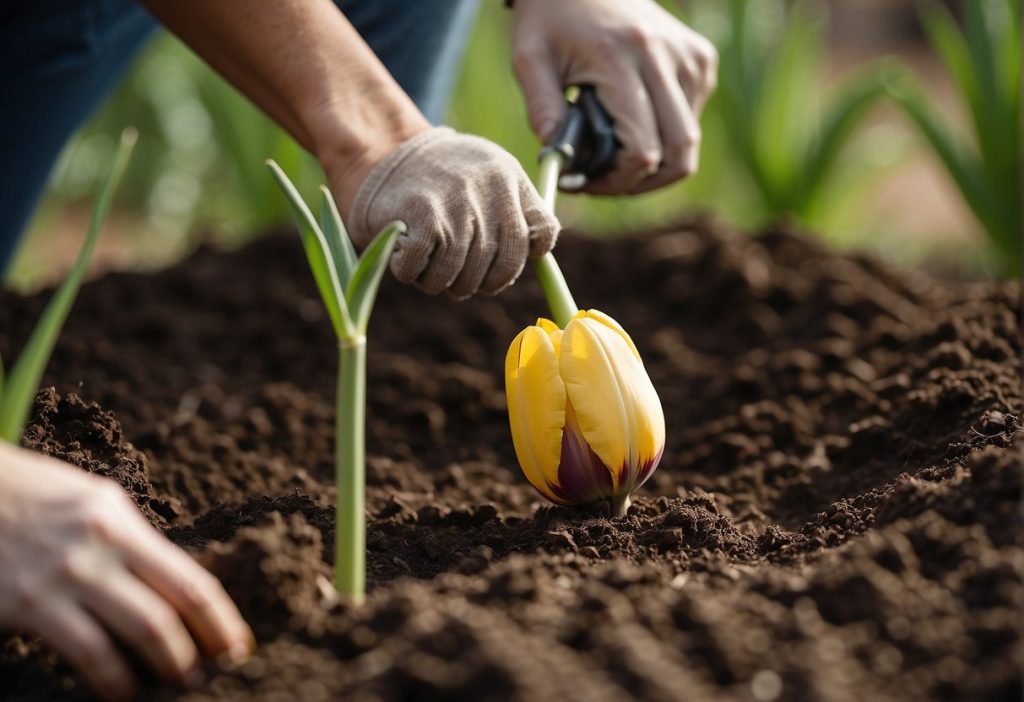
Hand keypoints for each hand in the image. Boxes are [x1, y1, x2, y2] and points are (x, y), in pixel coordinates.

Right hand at [0, 443, 253, 701]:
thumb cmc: (29, 498)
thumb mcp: (89, 504)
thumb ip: (129, 540)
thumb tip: (172, 584)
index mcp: (119, 519)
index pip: (188, 576)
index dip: (220, 617)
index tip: (239, 643)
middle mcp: (101, 545)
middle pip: (172, 607)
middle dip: (202, 648)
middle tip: (217, 674)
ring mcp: (65, 575)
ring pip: (139, 630)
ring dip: (168, 665)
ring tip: (182, 684)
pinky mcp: (29, 604)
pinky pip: (87, 651)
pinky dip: (113, 679)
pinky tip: (123, 693)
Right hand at [342, 127, 559, 298]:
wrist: (385, 152)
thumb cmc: (444, 180)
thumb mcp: (491, 178)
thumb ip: (520, 211)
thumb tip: (535, 253)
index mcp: (510, 178)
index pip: (541, 235)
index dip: (519, 261)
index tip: (494, 268)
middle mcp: (489, 189)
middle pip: (500, 271)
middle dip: (475, 283)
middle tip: (455, 274)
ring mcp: (456, 203)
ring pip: (460, 279)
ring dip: (439, 282)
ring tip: (428, 262)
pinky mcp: (421, 215)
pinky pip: (423, 273)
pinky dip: (411, 272)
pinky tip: (406, 252)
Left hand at [511, 0, 717, 193]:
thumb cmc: (551, 19)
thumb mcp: (529, 57)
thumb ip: (540, 108)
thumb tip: (556, 160)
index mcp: (622, 58)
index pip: (643, 150)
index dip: (617, 182)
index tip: (585, 184)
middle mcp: (666, 58)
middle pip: (679, 155)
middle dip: (642, 182)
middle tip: (605, 183)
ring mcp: (691, 58)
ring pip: (689, 142)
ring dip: (656, 164)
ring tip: (614, 157)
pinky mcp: (701, 59)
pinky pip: (692, 120)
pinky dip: (666, 136)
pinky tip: (634, 125)